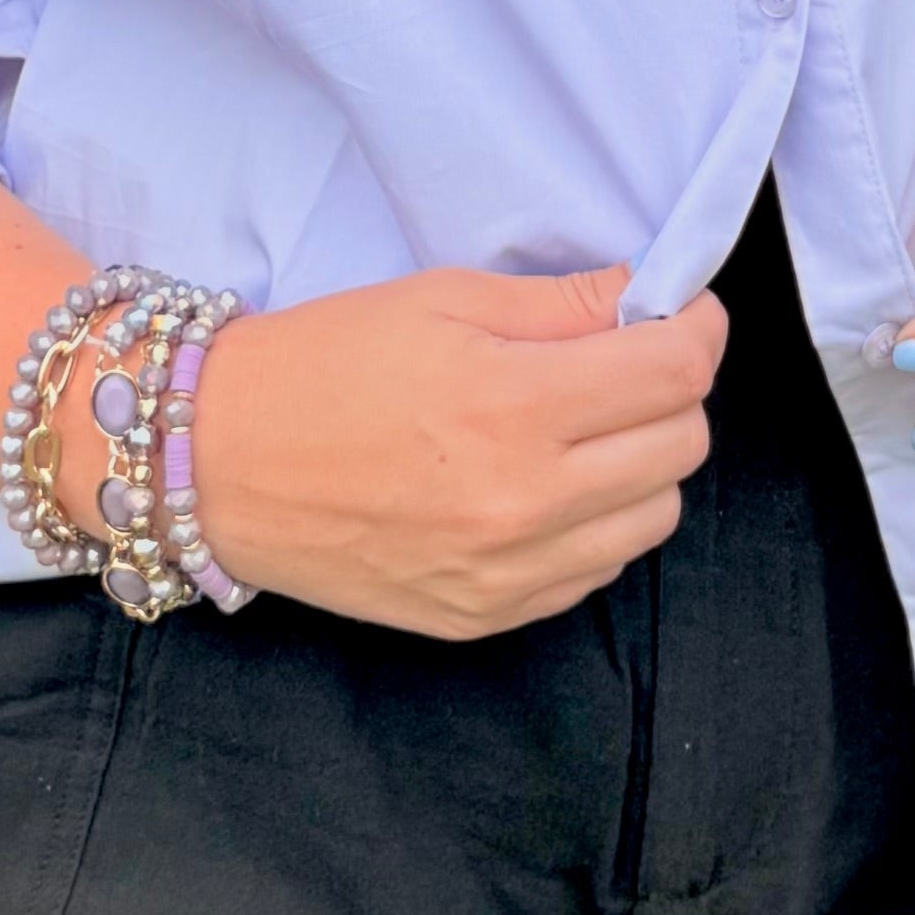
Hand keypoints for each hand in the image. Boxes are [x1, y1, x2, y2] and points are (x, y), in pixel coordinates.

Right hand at [188, 261, 727, 637]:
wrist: (219, 462)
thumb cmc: (326, 362)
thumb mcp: (441, 300)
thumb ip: (561, 302)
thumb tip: (651, 298)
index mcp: (513, 406)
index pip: (676, 372)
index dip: (694, 328)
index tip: (678, 311)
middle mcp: (525, 502)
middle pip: (682, 444)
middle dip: (669, 390)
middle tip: (621, 362)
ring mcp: (508, 573)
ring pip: (654, 515)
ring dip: (641, 462)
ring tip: (582, 427)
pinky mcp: (487, 617)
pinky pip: (597, 571)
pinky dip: (595, 523)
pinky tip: (544, 484)